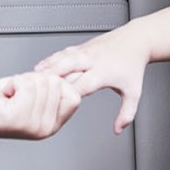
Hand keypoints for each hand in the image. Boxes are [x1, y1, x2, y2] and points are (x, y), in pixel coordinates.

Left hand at [0, 71, 80, 138]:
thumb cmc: (0, 100)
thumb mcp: (36, 94)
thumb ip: (55, 89)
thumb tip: (73, 75)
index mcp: (52, 124)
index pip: (74, 97)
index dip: (58, 83)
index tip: (40, 87)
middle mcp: (45, 128)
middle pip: (56, 84)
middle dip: (35, 80)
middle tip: (21, 92)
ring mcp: (32, 126)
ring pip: (40, 82)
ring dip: (22, 81)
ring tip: (13, 94)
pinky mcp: (17, 118)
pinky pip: (26, 85)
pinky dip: (14, 82)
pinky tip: (7, 95)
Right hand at [35, 23, 150, 133]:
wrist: (136, 40)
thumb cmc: (133, 66)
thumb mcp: (133, 92)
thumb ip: (126, 114)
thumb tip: (118, 130)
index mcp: (103, 73)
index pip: (81, 85)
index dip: (67, 94)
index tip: (55, 104)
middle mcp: (92, 61)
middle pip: (67, 67)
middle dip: (52, 77)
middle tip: (36, 87)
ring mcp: (85, 52)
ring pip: (62, 58)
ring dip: (47, 67)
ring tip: (32, 77)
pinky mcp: (82, 47)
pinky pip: (63, 53)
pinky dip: (51, 59)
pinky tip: (41, 66)